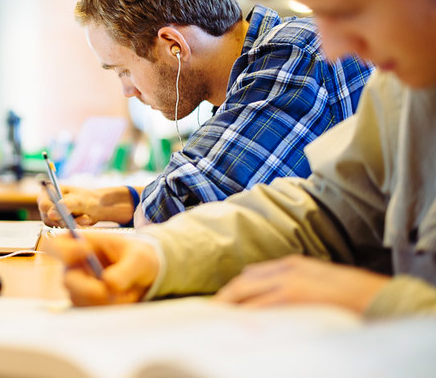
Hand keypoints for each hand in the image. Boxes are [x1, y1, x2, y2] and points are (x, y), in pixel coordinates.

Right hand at [37, 185, 134, 226]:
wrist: (97, 207)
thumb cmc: (88, 199)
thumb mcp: (78, 201)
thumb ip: (66, 206)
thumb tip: (51, 214)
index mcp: (49, 190)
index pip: (43, 205)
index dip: (53, 213)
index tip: (66, 217)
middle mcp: (47, 201)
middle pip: (47, 217)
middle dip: (65, 220)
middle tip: (80, 219)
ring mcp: (51, 213)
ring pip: (55, 225)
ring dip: (71, 223)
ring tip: (85, 217)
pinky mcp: (56, 222)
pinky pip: (61, 229)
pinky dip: (73, 227)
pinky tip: (82, 221)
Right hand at [44, 232, 158, 305]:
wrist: (144, 277)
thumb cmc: (137, 258)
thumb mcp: (138, 258)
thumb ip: (125, 270)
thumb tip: (108, 285)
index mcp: (80, 245)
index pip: (55, 245)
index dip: (64, 250)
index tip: (85, 250)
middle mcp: (73, 267)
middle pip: (68, 280)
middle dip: (90, 289)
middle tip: (110, 291)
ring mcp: (77, 288)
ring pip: (82, 300)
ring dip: (108, 300)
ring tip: (128, 291)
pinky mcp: (85, 305)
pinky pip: (93, 312)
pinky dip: (112, 309)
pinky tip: (124, 299)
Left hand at [213, 255, 390, 312]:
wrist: (376, 296)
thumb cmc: (354, 293)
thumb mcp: (321, 279)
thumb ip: (298, 283)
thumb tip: (278, 298)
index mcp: (292, 263)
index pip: (254, 273)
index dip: (237, 287)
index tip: (225, 299)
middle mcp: (284, 269)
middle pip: (243, 281)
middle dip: (226, 295)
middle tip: (211, 309)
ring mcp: (286, 282)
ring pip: (245, 292)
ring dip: (229, 304)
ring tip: (214, 317)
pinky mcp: (290, 296)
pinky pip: (258, 306)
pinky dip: (243, 313)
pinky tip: (233, 322)